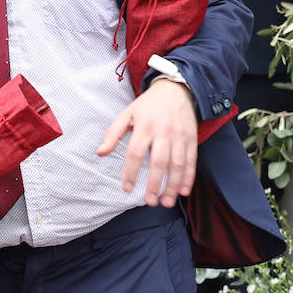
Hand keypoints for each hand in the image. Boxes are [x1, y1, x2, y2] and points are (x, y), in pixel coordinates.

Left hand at [97, 79, 197, 208]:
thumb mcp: (126, 114)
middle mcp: (163, 132)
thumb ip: (113, 134)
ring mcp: (180, 137)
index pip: (135, 152)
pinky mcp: (192, 139)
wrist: (175, 90)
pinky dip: (189, 178)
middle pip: (159, 162)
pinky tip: (183, 191)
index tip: (126, 187)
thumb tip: (100, 153)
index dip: (130, 171)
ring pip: (178, 165)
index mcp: (144, 126)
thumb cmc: (147, 105)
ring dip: (173, 186)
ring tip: (166, 202)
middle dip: (154, 184)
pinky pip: (192, 161)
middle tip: (149, 201)